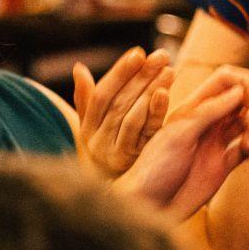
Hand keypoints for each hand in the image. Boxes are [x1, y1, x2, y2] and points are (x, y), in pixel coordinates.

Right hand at [73, 47, 171, 178]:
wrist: (119, 197)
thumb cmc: (110, 151)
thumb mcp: (95, 128)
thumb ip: (88, 98)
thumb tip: (79, 68)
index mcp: (88, 128)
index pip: (101, 95)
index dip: (119, 72)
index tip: (138, 52)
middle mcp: (98, 141)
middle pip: (118, 102)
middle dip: (141, 76)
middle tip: (162, 55)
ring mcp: (116, 153)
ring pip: (131, 116)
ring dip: (150, 90)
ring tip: (169, 70)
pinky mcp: (135, 162)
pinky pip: (145, 134)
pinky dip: (156, 112)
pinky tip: (165, 94)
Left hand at [115, 67, 248, 220]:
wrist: (148, 207)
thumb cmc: (154, 168)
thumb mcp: (179, 135)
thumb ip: (208, 112)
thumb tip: (239, 91)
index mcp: (193, 108)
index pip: (226, 80)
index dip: (245, 83)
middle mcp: (206, 122)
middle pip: (242, 101)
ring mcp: (215, 143)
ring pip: (247, 124)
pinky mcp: (222, 165)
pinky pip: (246, 149)